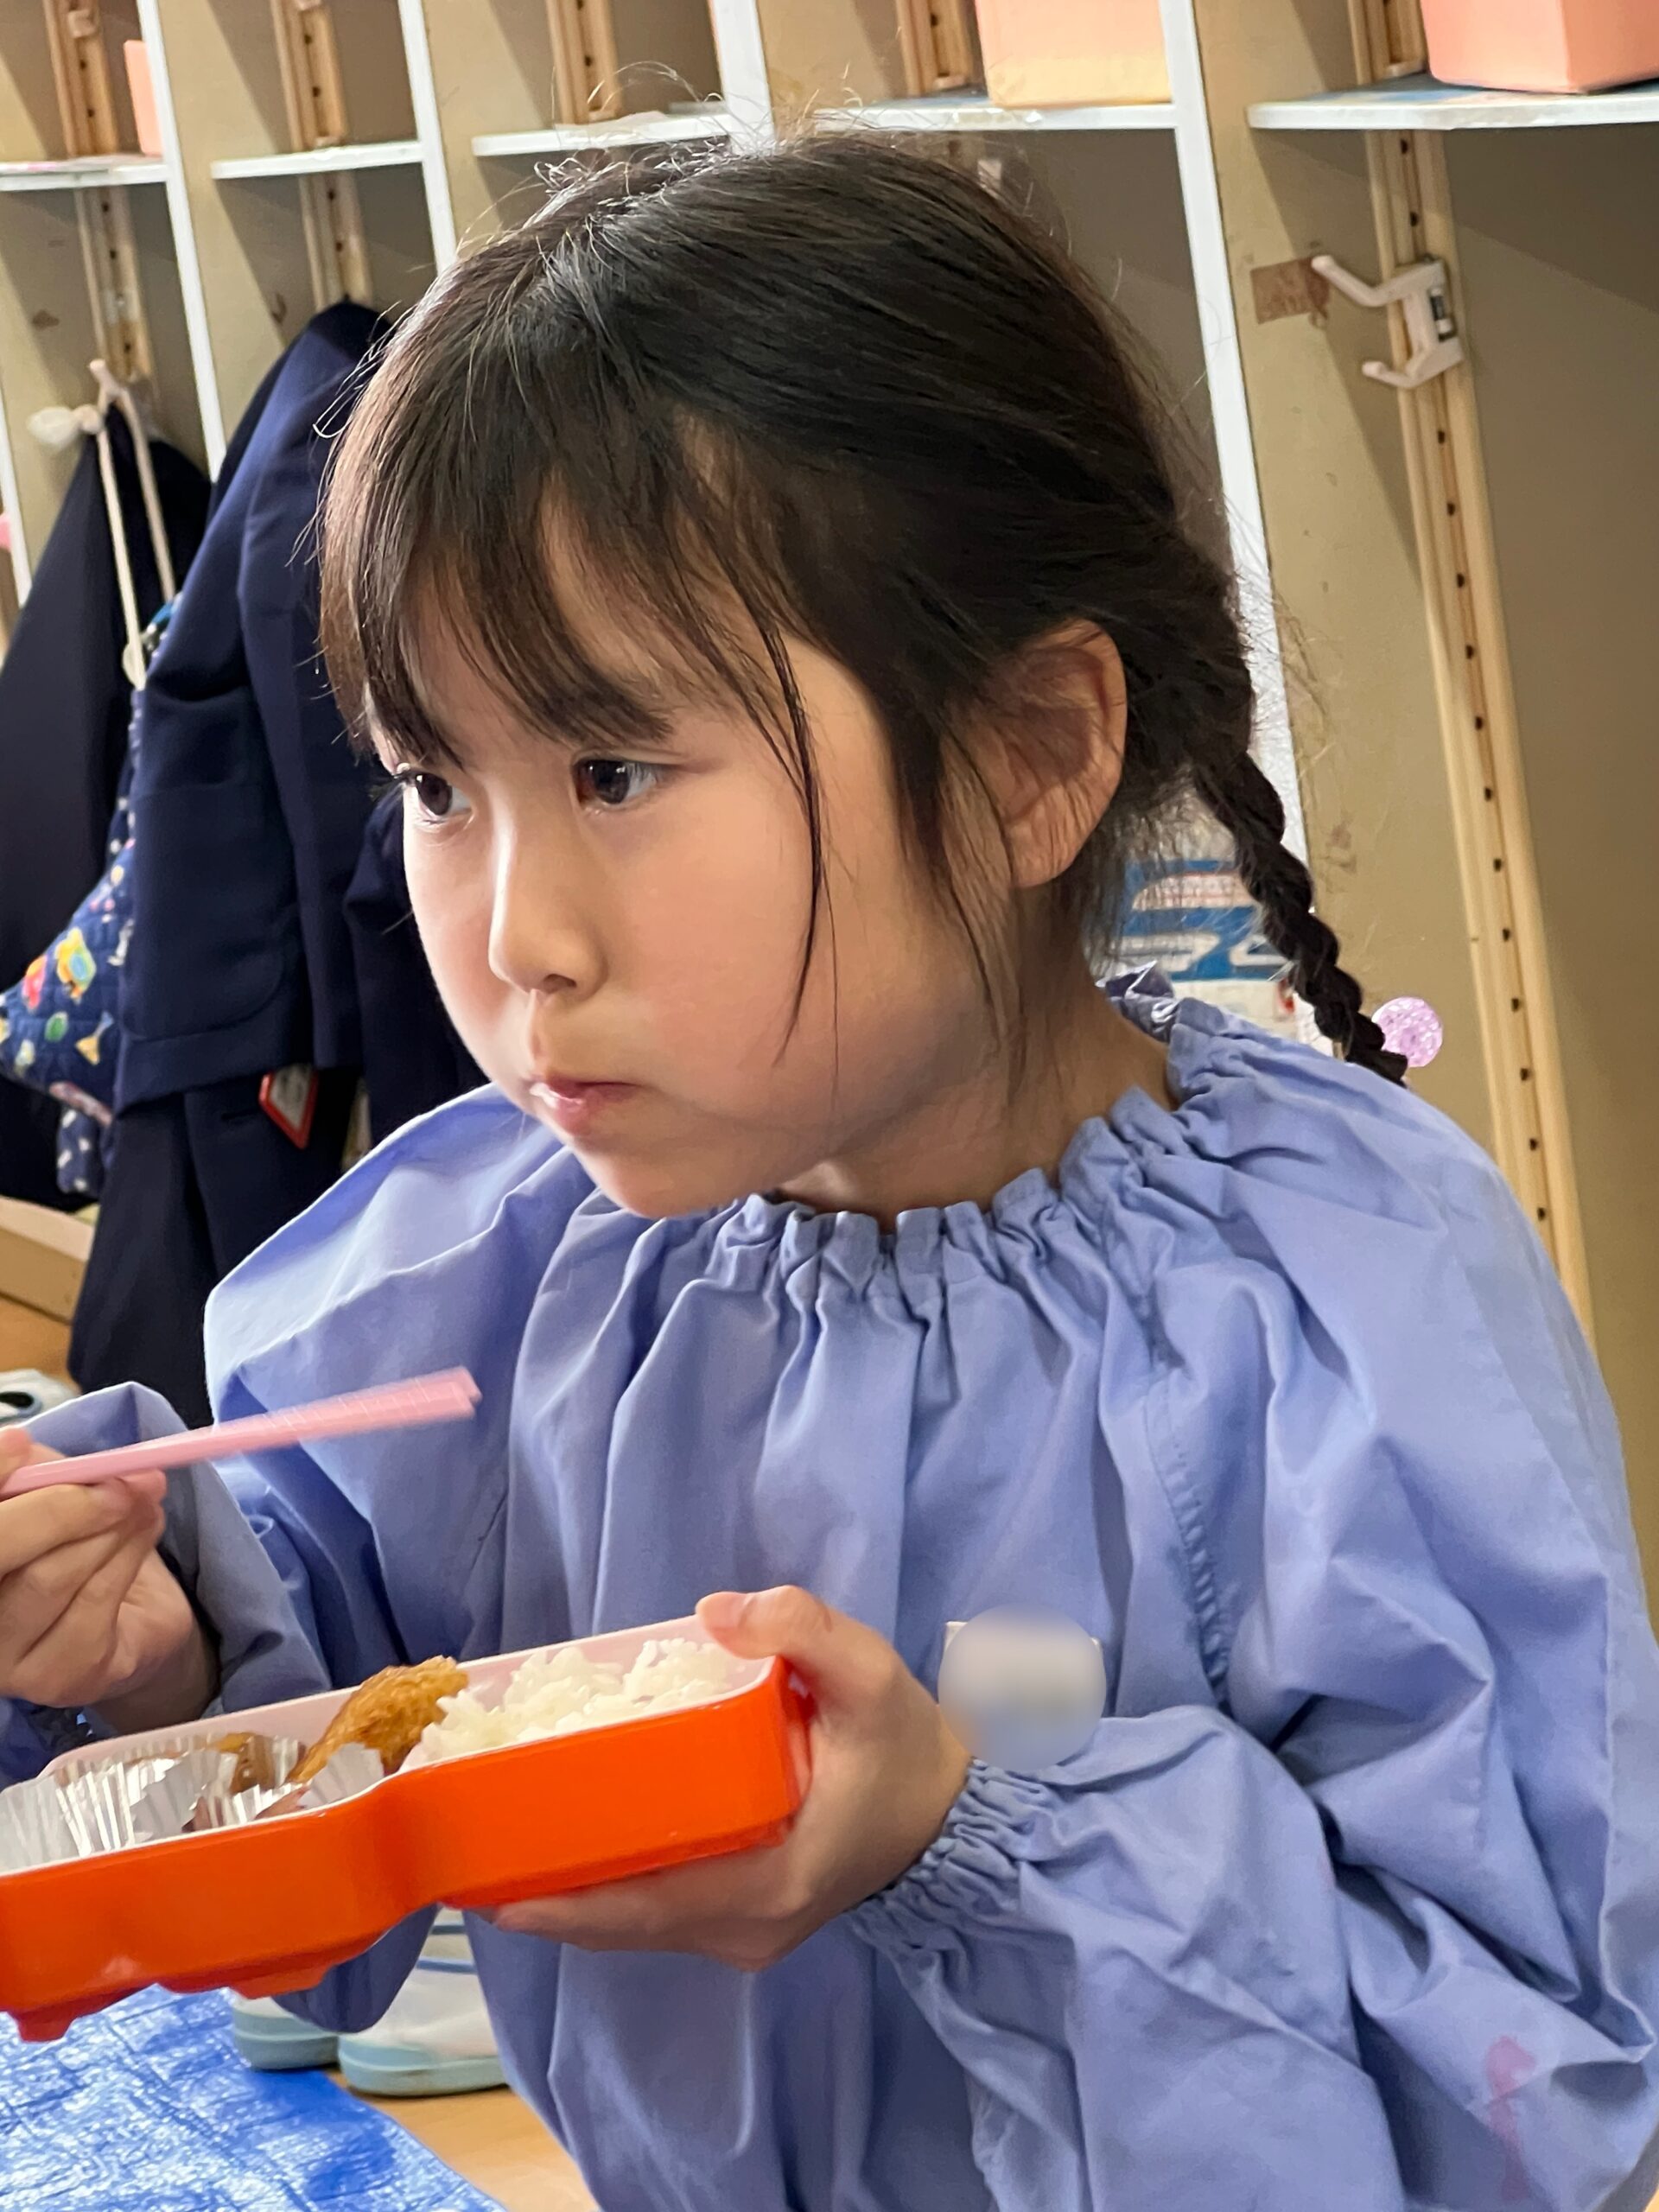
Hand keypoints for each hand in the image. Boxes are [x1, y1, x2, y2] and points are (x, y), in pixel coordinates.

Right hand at [0, 1427, 212, 1726]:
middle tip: (121, 1479)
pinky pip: (92, 1605)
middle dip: (63, 1507)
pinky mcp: (54, 1679)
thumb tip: (19, 1448)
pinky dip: (129, 1556)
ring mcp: (4, 1660)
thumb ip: (32, 1472)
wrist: (135, 1617)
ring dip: (110, 1528)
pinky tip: (147, 1529)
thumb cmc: (80, 1546)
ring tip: (144, 1498)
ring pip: (49, 1577)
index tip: (21, 1445)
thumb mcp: (52, 1494)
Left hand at [490, 1588, 971, 1970]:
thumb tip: (715, 1612)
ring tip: (499, 1853)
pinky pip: (660, 1914)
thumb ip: (803, 1629)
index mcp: (774, 1884)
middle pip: (630, 1924)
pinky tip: (566, 1853)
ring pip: (640, 1925)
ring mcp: (746, 1933)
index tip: (501, 1889)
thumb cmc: (904, 1747)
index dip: (573, 1902)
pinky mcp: (745, 1921)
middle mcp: (750, 1928)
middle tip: (473, 1857)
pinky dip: (610, 1890)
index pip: (652, 1906)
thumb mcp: (870, 1672)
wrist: (950, 1812)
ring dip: (574, 1896)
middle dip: (551, 1898)